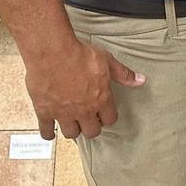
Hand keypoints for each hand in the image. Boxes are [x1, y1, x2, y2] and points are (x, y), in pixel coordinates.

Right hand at [25, 37, 142, 141]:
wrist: (53, 52)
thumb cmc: (79, 54)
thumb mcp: (107, 60)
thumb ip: (123, 74)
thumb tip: (140, 80)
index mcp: (101, 99)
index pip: (109, 120)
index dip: (107, 118)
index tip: (103, 116)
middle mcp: (83, 110)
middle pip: (91, 132)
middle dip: (91, 127)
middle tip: (88, 121)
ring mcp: (63, 113)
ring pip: (71, 133)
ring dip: (73, 129)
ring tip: (72, 123)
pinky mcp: (45, 111)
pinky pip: (46, 130)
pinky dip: (48, 133)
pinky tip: (50, 132)